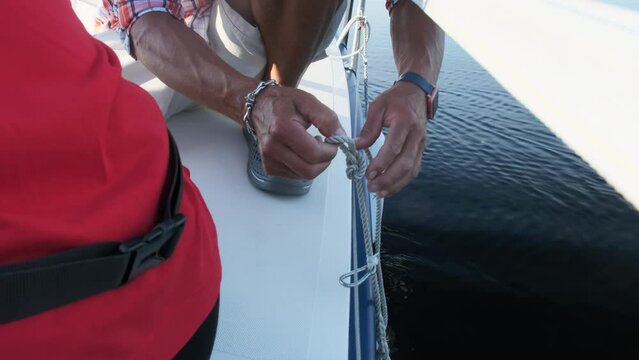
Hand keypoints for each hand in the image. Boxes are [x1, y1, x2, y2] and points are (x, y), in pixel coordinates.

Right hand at [251, 85, 344, 178]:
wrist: (259, 107)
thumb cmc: (283, 103)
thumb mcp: (308, 101)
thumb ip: (327, 118)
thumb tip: (340, 136)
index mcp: (282, 130)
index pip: (314, 154)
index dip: (330, 151)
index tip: (334, 141)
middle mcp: (272, 148)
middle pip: (309, 170)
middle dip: (325, 161)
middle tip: (326, 147)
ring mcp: (269, 160)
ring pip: (304, 175)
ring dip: (316, 164)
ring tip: (312, 146)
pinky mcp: (269, 168)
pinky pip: (295, 175)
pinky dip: (305, 166)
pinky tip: (302, 152)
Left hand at [355, 81, 427, 196]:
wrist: (416, 92)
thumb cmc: (396, 98)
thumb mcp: (378, 106)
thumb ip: (368, 128)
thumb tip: (358, 146)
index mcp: (405, 122)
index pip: (394, 147)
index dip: (381, 163)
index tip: (369, 173)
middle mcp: (416, 135)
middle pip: (405, 163)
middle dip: (388, 179)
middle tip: (372, 187)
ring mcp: (421, 144)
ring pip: (412, 170)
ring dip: (396, 184)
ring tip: (379, 192)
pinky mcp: (421, 150)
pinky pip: (414, 169)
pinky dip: (402, 181)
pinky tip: (389, 188)